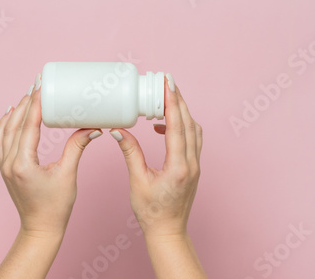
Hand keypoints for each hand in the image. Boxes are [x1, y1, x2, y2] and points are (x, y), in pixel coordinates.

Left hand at [0, 77, 102, 237]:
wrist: (40, 228)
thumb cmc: (55, 207)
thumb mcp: (68, 174)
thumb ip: (76, 147)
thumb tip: (91, 128)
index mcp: (24, 163)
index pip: (29, 125)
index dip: (36, 104)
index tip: (42, 86)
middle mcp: (9, 162)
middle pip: (15, 124)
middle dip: (26, 102)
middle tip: (37, 84)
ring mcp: (4, 165)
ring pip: (4, 131)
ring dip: (15, 112)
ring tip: (27, 96)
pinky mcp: (6, 168)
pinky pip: (0, 141)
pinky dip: (4, 125)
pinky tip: (10, 115)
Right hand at [110, 73, 202, 238]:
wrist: (168, 231)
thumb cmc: (151, 211)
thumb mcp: (137, 181)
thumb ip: (130, 152)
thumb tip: (119, 130)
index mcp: (178, 166)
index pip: (178, 126)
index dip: (172, 102)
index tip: (167, 84)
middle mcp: (191, 163)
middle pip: (190, 123)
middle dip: (179, 100)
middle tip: (167, 83)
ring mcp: (195, 165)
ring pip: (194, 130)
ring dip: (182, 112)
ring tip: (166, 100)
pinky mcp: (193, 167)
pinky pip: (192, 140)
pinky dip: (182, 126)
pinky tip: (164, 128)